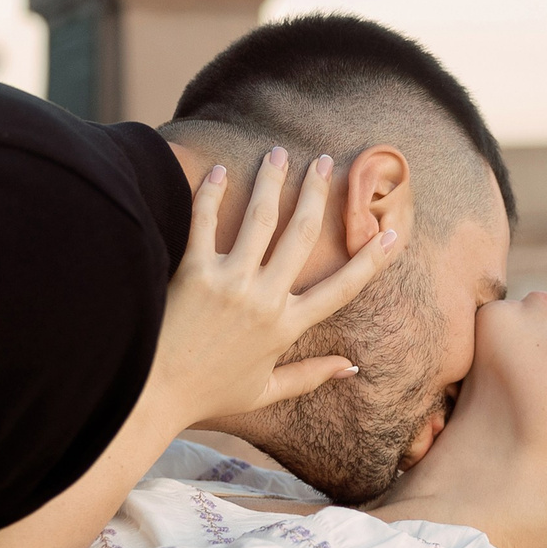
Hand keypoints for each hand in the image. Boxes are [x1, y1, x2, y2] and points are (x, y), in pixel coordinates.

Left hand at [141, 148, 398, 428]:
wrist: (154, 394)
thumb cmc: (208, 395)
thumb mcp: (265, 392)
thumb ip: (310, 376)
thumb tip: (349, 367)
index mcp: (286, 328)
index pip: (341, 290)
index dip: (371, 261)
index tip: (392, 234)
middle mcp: (264, 300)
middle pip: (300, 235)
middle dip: (317, 193)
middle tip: (325, 161)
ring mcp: (229, 284)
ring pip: (260, 220)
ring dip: (272, 181)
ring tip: (278, 152)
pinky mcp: (194, 274)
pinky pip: (206, 223)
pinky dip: (212, 195)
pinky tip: (220, 171)